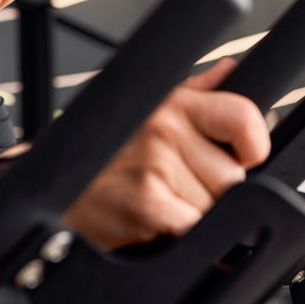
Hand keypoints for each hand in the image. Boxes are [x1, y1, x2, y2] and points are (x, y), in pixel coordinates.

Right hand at [64, 58, 270, 248]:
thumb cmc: (101, 152)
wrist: (51, 190)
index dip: (252, 144)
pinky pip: (194, 230)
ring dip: (194, 215)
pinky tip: (155, 219)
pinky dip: (179, 234)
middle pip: (234, 176)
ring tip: (161, 200)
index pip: (244, 117)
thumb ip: (196, 92)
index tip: (243, 155)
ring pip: (216, 208)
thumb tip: (231, 71)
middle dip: (214, 190)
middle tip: (178, 184)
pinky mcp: (147, 205)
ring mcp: (155, 167)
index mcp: (172, 103)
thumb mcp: (146, 106)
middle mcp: (164, 130)